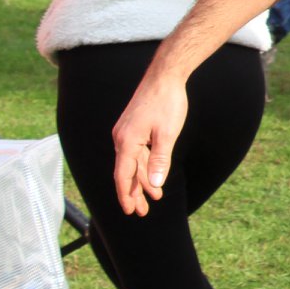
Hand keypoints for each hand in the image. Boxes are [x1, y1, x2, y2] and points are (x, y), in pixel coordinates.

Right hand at [112, 77, 189, 216]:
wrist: (165, 76)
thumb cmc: (167, 103)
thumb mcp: (167, 134)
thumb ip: (160, 160)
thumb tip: (154, 184)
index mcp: (126, 142)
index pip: (123, 176)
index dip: (126, 195)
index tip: (130, 211)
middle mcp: (122, 139)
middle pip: (127, 172)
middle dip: (135, 193)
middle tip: (142, 212)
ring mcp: (127, 132)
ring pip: (133, 163)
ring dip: (142, 180)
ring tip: (154, 197)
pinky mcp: (134, 127)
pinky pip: (137, 152)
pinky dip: (145, 165)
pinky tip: (153, 174)